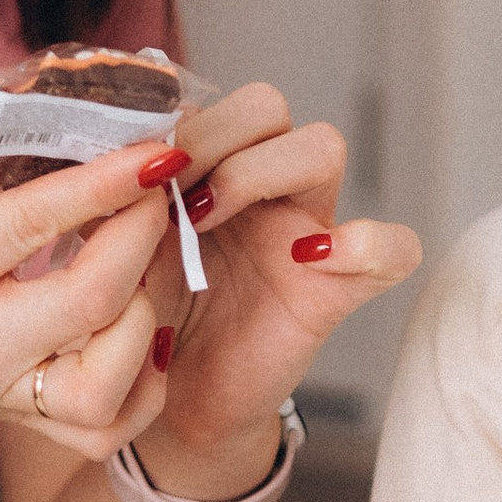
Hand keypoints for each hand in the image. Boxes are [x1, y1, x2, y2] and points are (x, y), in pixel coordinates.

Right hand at [0, 128, 186, 460]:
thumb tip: (11, 115)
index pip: (30, 225)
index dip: (102, 181)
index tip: (154, 146)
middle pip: (89, 303)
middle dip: (142, 234)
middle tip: (157, 184)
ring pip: (107, 385)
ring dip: (148, 312)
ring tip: (142, 255)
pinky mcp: (12, 418)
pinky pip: (101, 428)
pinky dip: (142, 384)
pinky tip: (141, 328)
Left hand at [133, 80, 420, 489]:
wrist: (170, 403)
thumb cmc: (145, 318)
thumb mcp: (113, 248)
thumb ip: (116, 198)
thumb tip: (109, 149)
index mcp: (210, 167)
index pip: (205, 98)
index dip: (172, 121)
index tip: (130, 169)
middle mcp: (264, 187)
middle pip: (267, 105)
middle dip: (211, 134)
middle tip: (165, 192)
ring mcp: (306, 230)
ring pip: (322, 146)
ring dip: (259, 170)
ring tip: (203, 220)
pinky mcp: (338, 287)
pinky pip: (392, 248)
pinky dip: (366, 244)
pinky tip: (309, 260)